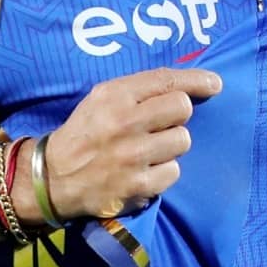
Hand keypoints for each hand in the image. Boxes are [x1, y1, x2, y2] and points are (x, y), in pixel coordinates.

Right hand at [15, 67, 222, 223]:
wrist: (52, 179)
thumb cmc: (86, 133)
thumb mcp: (102, 100)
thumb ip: (140, 90)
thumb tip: (191, 85)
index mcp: (114, 96)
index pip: (167, 80)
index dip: (197, 80)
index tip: (215, 84)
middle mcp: (124, 122)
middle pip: (182, 108)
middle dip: (177, 116)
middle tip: (161, 125)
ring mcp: (132, 156)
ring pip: (182, 141)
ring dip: (171, 146)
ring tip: (149, 151)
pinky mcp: (137, 186)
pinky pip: (173, 172)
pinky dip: (163, 172)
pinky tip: (144, 172)